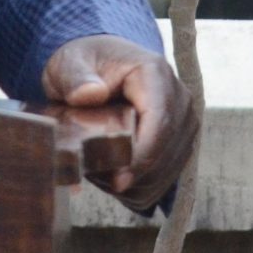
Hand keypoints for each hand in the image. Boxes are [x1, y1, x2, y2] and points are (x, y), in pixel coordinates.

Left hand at [41, 34, 198, 211]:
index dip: (142, 157)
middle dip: (133, 176)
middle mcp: (178, 98)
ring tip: (101, 176)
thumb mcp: (69, 63)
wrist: (97, 65)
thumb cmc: (83, 63)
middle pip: (167, 152)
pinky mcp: (180, 143)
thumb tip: (90, 94)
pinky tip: (114, 179)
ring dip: (135, 185)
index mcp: (155, 73)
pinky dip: (140, 188)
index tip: (118, 180)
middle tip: (97, 180)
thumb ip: (75, 77)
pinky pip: (165, 179)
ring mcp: (183, 123)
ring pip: (168, 171)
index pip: (161, 122)